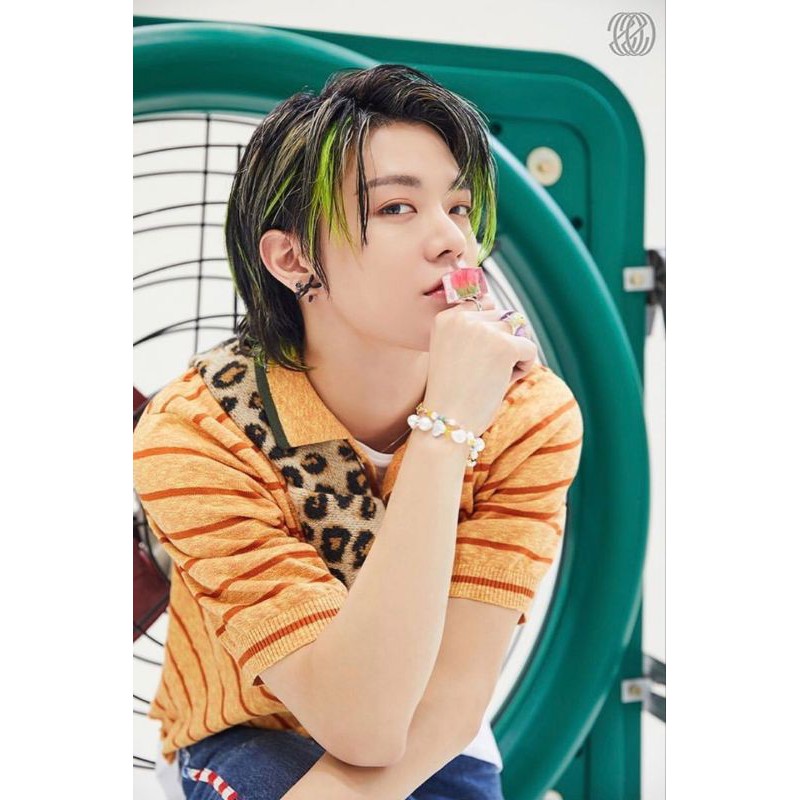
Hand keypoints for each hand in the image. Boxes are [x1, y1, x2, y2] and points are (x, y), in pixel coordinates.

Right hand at [423, 288, 539, 437]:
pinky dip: (523, 367)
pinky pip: (530, 348)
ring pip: (518, 331)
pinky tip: (501, 382)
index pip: (483, 305)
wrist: (447, 421)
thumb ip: (472, 328)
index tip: (473, 360)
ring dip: (514, 354)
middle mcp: (461, 318)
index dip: (488, 333)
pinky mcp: (504, 346)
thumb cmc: (452, 393)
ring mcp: (483, 330)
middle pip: (503, 318)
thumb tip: (505, 308)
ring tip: (492, 377)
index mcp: (445, 318)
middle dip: (502, 344)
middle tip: (481, 373)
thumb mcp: (452, 352)